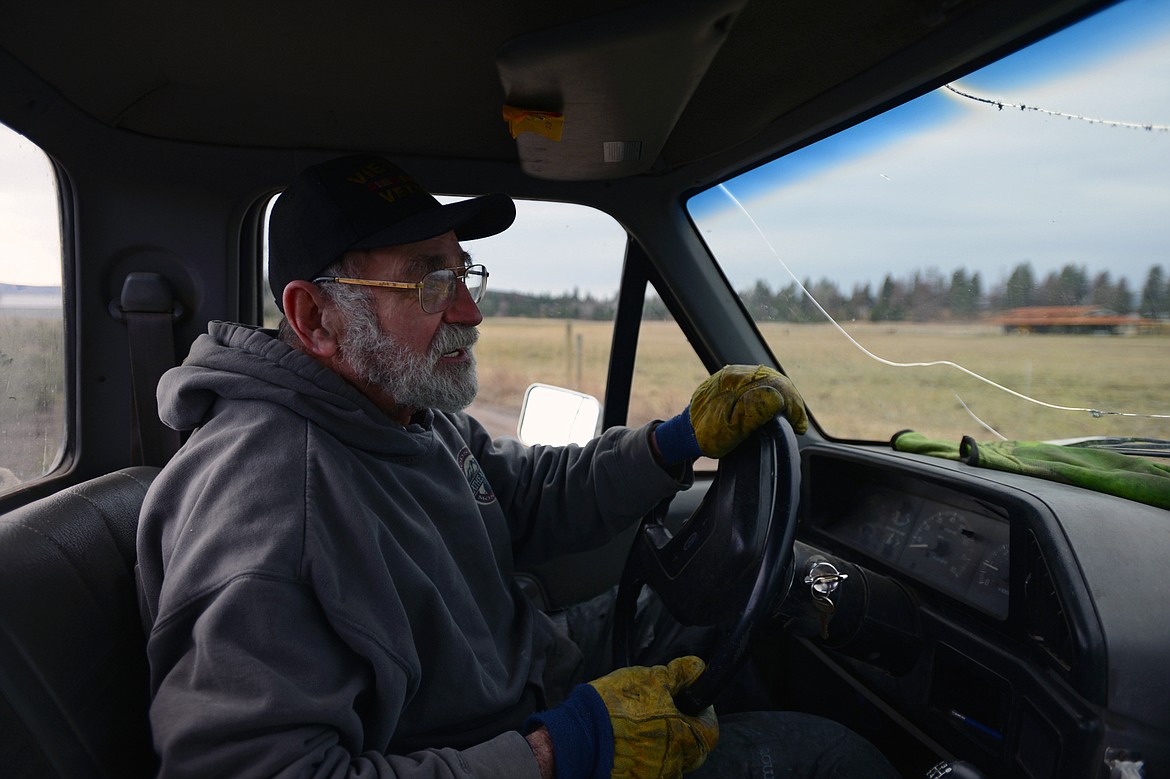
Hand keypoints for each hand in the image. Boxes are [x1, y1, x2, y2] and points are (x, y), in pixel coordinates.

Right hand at [591, 656, 718, 777]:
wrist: (578, 735)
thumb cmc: (615, 707)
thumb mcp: (651, 679)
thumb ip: (679, 675)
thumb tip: (697, 668)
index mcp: (684, 740)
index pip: (710, 730)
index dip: (704, 712)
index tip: (693, 700)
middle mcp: (674, 765)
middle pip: (691, 748)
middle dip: (683, 728)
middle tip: (666, 710)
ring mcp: (655, 777)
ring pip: (670, 759)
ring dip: (663, 743)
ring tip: (643, 723)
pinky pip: (649, 768)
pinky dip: (645, 755)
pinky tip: (630, 738)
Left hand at [655, 365, 807, 464]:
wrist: (685, 432)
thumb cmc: (706, 434)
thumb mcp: (730, 429)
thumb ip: (753, 413)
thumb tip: (778, 398)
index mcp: (736, 380)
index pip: (776, 386)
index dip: (792, 406)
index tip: (798, 425)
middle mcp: (737, 373)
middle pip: (776, 380)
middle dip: (792, 401)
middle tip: (799, 422)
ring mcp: (736, 376)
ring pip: (771, 381)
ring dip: (785, 398)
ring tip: (794, 416)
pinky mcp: (735, 382)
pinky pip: (762, 383)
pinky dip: (775, 396)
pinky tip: (780, 408)